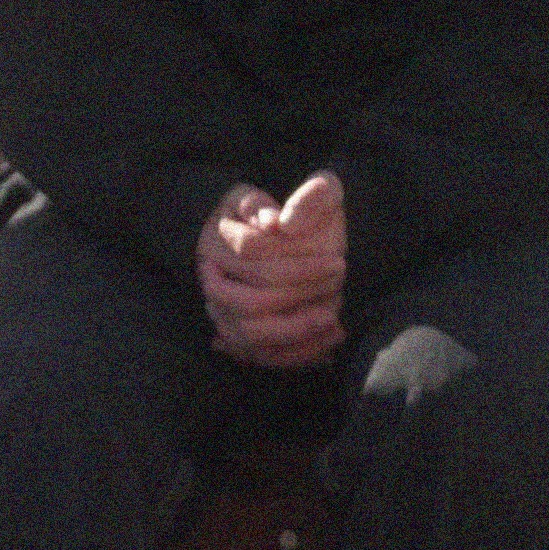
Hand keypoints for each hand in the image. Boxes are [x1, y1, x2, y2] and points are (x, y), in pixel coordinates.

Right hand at [196, 171, 346, 370]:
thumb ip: (305, 197)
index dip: (298, 263)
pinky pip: (258, 356)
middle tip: (339, 289)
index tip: (338, 262)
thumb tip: (277, 222)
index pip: (253, 253)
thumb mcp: (309, 193)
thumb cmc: (296, 215)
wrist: (281, 242)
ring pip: (249, 334)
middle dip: (299, 297)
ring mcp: (218, 308)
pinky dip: (293, 354)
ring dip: (295, 332)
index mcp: (220, 236)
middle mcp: (210, 275)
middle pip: (249, 301)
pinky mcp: (234, 333)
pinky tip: (328, 342)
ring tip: (334, 320)